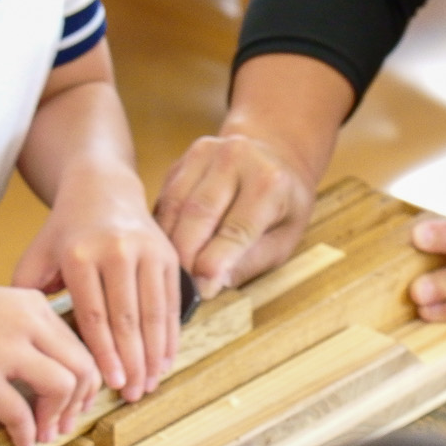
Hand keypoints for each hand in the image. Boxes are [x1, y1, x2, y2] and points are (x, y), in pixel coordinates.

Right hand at [0, 273, 100, 445]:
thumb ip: (21, 326)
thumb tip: (41, 363)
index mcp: (33, 303)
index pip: (80, 343)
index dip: (86, 378)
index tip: (79, 398)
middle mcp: (28, 323)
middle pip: (83, 366)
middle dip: (83, 401)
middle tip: (69, 422)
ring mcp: (6, 349)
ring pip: (63, 387)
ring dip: (58, 418)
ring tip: (47, 434)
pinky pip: (20, 413)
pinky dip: (26, 433)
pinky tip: (20, 442)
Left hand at [17, 179, 180, 403]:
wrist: (103, 190)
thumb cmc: (65, 231)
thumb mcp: (38, 254)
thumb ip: (25, 293)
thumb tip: (20, 338)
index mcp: (81, 255)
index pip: (95, 315)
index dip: (104, 353)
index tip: (111, 384)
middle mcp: (117, 251)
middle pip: (128, 318)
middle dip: (133, 362)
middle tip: (133, 395)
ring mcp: (146, 251)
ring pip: (153, 312)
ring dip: (155, 353)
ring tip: (151, 383)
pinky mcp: (167, 254)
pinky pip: (171, 301)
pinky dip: (170, 333)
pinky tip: (166, 358)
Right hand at [155, 133, 315, 297]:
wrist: (277, 154)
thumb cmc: (284, 204)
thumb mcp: (283, 238)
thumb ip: (249, 261)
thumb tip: (211, 285)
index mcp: (268, 181)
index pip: (236, 228)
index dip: (215, 262)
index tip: (201, 291)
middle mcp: (235, 159)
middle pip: (198, 212)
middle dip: (185, 255)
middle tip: (179, 289)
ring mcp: (205, 153)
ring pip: (174, 204)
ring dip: (167, 243)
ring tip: (167, 274)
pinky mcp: (184, 159)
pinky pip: (165, 197)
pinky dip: (161, 227)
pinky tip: (161, 250)